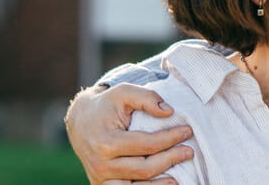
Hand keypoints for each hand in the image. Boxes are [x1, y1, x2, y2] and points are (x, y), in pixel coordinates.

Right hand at [66, 84, 193, 184]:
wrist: (80, 121)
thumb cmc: (106, 106)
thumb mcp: (123, 92)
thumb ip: (146, 97)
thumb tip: (168, 111)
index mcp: (106, 142)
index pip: (147, 145)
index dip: (171, 138)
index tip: (187, 131)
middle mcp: (101, 164)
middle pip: (144, 168)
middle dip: (170, 160)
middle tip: (188, 151)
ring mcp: (100, 178)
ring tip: (177, 178)